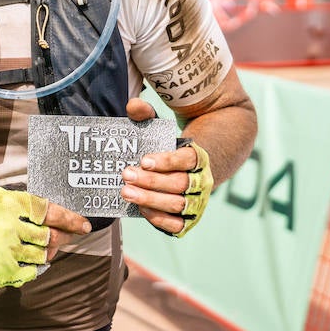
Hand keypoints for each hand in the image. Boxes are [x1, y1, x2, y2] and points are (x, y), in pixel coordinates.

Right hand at [0, 187, 90, 287]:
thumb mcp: (3, 197)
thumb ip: (28, 205)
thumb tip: (58, 216)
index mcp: (13, 205)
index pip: (51, 212)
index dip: (71, 220)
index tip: (83, 226)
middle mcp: (11, 227)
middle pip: (50, 237)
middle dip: (63, 237)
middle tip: (66, 237)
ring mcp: (7, 250)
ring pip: (43, 255)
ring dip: (48, 252)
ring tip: (41, 247)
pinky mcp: (3, 268)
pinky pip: (31, 271)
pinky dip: (35, 267)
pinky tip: (30, 260)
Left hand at [121, 94, 213, 237]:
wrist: (191, 172)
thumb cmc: (170, 150)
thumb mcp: (161, 130)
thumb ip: (147, 116)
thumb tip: (133, 106)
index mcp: (200, 158)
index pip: (188, 159)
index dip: (167, 161)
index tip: (144, 160)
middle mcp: (203, 181)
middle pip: (180, 183)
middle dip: (151, 181)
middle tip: (126, 175)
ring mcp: (198, 202)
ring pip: (177, 204)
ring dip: (151, 199)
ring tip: (126, 192)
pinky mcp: (189, 221)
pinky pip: (177, 224)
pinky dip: (159, 218)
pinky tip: (141, 208)